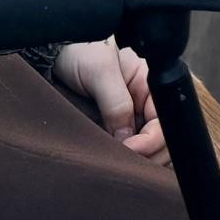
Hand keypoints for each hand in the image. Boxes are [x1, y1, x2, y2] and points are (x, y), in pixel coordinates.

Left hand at [54, 40, 164, 158]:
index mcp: (152, 86)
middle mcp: (147, 106)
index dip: (152, 140)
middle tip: (125, 163)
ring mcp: (133, 123)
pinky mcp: (117, 135)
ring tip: (119, 165)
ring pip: (150, 154)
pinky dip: (126, 164)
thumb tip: (127, 139)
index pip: (165, 122)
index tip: (130, 149)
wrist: (53, 60)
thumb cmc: (79, 54)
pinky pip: (130, 156)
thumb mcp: (100, 70)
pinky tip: (115, 166)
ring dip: (139, 164)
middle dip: (149, 156)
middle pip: (164, 143)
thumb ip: (117, 103)